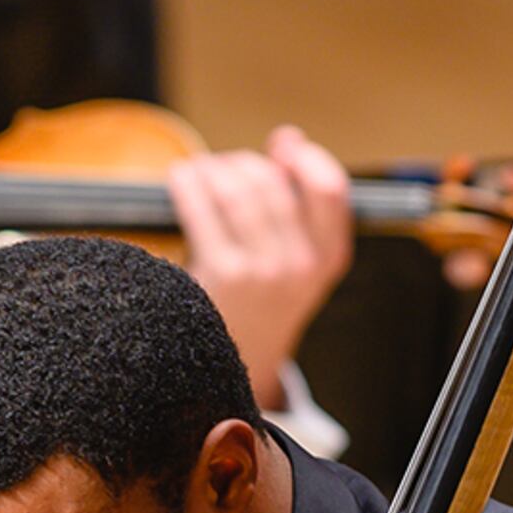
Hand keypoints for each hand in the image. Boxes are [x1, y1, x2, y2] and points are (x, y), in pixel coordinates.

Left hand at [169, 125, 354, 407]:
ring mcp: (264, 271)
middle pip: (274, 183)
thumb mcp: (293, 261)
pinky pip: (204, 206)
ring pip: (240, 190)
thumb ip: (295, 201)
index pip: (330, 190)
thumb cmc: (255, 306)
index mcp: (327, 260)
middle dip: (244, 163)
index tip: (282, 149)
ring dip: (214, 169)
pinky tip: (182, 179)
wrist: (225, 375)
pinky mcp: (224, 274)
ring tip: (199, 171)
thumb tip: (288, 137)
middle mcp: (301, 266)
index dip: (305, 158)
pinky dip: (189, 182)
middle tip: (224, 167)